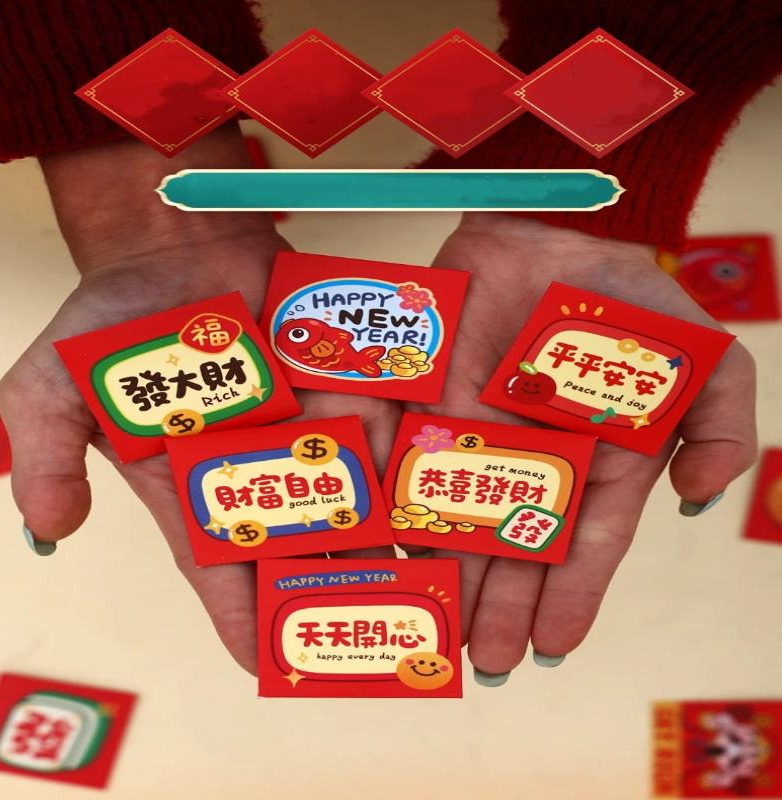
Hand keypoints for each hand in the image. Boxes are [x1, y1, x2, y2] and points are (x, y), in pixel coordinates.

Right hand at [0, 127, 396, 673]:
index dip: (239, 618)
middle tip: (361, 653)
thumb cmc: (116, 319)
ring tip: (416, 599)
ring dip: (378, 549)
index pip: (217, 567)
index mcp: (190, 485)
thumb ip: (50, 454)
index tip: (266, 668)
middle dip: (323, 599)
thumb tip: (51, 529)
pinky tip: (433, 506)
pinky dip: (401, 468)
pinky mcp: (337, 387)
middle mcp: (253, 468)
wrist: (176, 247)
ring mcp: (302, 429)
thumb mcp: (56, 384)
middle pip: (294, 549)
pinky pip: (376, 432)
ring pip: (346, 503)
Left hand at [406, 213, 756, 681]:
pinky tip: (394, 560)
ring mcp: (478, 441)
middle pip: (517, 551)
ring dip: (451, 579)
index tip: (551, 650)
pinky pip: (411, 471)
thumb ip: (719, 425)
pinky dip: (400, 516)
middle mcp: (535, 465)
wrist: (546, 238)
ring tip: (436, 635)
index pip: (586, 546)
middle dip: (503, 608)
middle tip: (485, 663)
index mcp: (598, 463)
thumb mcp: (700, 357)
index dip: (571, 598)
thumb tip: (700, 500)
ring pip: (461, 525)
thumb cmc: (624, 297)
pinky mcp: (429, 413)